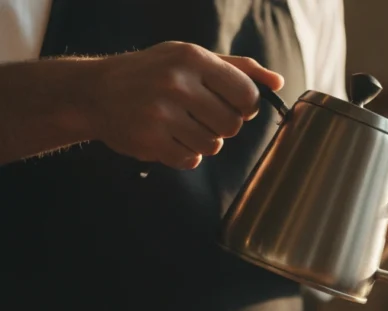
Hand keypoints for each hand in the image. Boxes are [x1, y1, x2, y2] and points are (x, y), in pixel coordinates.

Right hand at [82, 41, 283, 169]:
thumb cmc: (153, 73)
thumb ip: (238, 69)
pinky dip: (184, 155)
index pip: (246, 94)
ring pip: (213, 145)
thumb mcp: (191, 58)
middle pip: (232, 125)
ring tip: (180, 126)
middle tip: (201, 116)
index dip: (246, 107)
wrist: (95, 92)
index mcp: (192, 58)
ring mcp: (161, 113)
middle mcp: (176, 83)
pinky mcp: (150, 141)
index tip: (234, 106)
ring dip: (203, 141)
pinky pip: (191, 161)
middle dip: (223, 126)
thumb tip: (278, 83)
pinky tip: (167, 139)